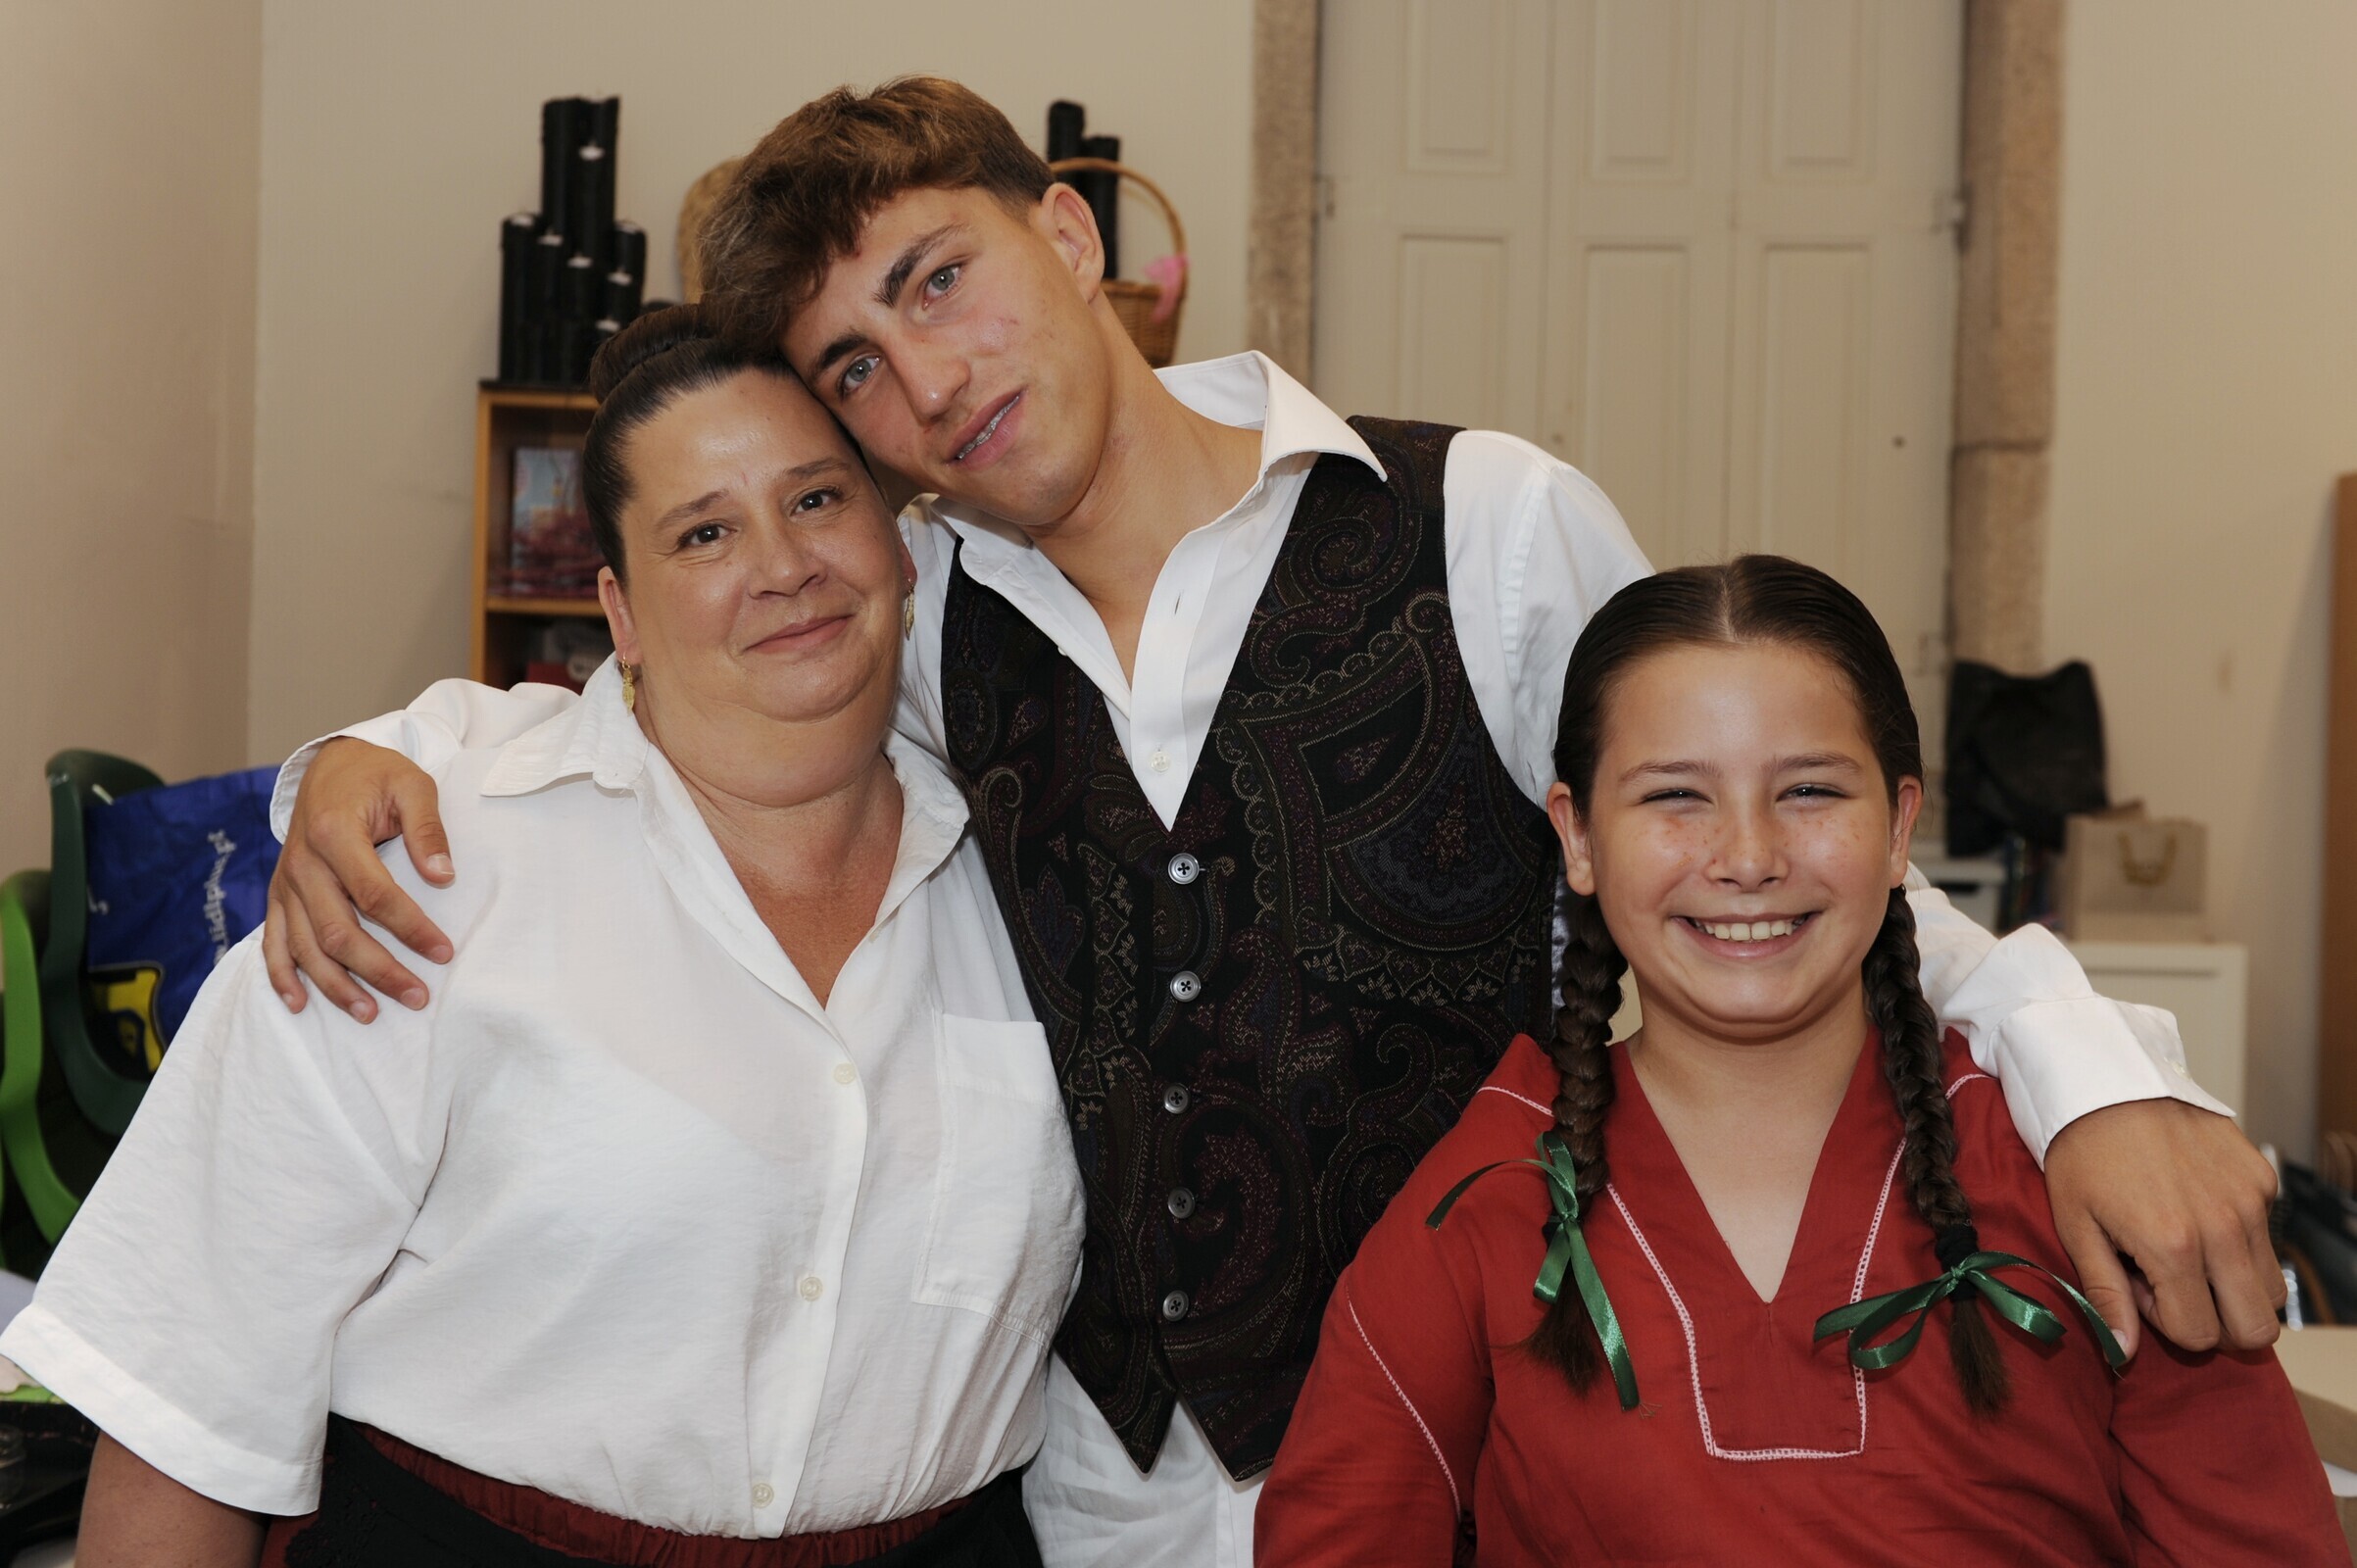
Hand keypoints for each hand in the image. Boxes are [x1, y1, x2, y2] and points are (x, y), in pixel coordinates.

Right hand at [262, 739, 454, 1020]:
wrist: (330, 766)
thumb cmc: (377, 776)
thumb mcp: (413, 785)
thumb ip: (428, 829)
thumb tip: (444, 875)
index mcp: (334, 833)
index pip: (375, 894)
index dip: (410, 928)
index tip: (444, 952)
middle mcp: (302, 863)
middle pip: (337, 931)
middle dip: (378, 970)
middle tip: (417, 996)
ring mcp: (286, 882)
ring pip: (305, 946)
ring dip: (335, 985)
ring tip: (371, 1014)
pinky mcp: (279, 894)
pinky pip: (272, 940)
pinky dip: (281, 975)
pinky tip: (299, 1003)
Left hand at [2044, 1097, 2282, 1359]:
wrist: (2107, 1080)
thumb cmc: (2081, 1153)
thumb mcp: (2076, 1226)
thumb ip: (2105, 1294)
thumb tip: (2124, 1352)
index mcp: (2174, 1246)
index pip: (2200, 1334)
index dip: (2165, 1320)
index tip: (2138, 1282)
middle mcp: (2225, 1228)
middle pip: (2257, 1327)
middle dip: (2216, 1321)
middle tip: (2170, 1280)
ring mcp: (2250, 1202)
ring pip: (2272, 1289)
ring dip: (2233, 1286)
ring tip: (2183, 1247)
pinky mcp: (2263, 1178)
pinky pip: (2267, 1237)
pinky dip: (2239, 1240)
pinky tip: (2194, 1207)